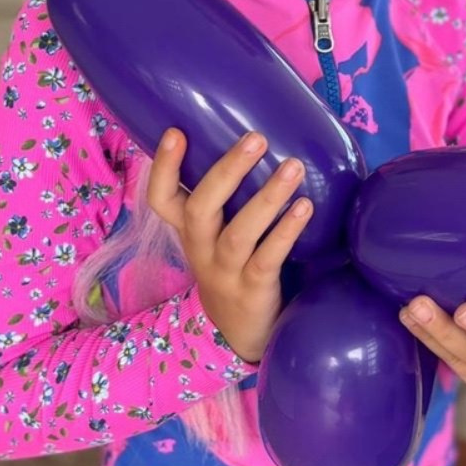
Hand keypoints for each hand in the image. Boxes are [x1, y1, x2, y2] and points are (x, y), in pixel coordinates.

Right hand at [147, 129, 312, 362]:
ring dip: (267, 197)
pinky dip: (286, 231)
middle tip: (255, 137)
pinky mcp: (253, 290)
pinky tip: (304, 207)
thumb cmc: (235, 266)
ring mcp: (225, 272)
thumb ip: (228, 200)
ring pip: (239, 233)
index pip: (161, 199)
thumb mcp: (217, 236)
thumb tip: (264, 143)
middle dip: (227, 170)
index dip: (164, 168)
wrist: (241, 334)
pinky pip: (267, 259)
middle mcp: (201, 249)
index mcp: (189, 232)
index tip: (175, 132)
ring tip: (292, 167)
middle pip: (201, 208)